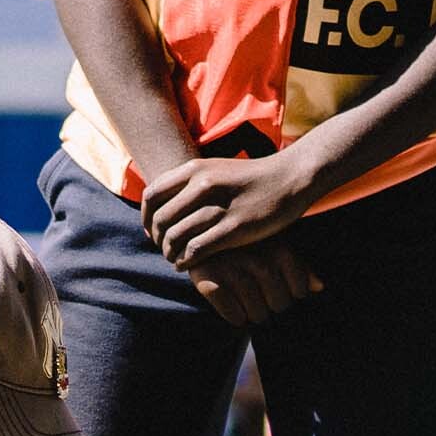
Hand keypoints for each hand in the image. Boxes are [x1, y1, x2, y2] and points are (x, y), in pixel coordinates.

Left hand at [142, 151, 318, 265]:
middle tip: (164, 249)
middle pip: (161, 220)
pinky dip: (186, 261)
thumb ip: (187, 185)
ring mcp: (219, 206)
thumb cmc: (249, 178)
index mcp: (195, 169)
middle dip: (158, 240)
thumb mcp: (215, 170)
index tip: (152, 231)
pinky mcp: (235, 228)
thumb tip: (159, 211)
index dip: (146, 218)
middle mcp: (203, 185)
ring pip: (176, 237)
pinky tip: (187, 265)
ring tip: (175, 259)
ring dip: (170, 253)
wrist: (289, 178)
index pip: (151, 196)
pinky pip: (197, 250)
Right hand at [185, 241, 321, 326]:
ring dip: (252, 315)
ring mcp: (233, 269)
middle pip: (279, 306)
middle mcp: (258, 259)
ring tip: (246, 302)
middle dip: (270, 306)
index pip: (299, 292)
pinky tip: (231, 308)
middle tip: (258, 296)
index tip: (276, 287)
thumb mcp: (276, 246)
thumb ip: (300, 266)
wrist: (199, 232)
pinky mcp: (208, 279)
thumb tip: (319, 287)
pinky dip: (234, 317)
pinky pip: (233, 315)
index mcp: (279, 249)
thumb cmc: (246, 243)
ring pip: (257, 314)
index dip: (289, 294)